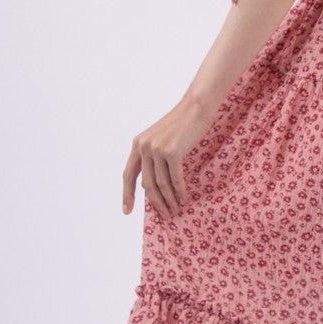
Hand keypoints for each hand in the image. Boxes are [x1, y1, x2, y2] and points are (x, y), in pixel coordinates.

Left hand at [122, 95, 213, 218]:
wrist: (196, 107)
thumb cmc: (182, 125)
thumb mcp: (161, 139)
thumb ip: (152, 157)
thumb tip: (149, 186)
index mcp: (137, 144)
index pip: (128, 175)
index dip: (127, 194)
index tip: (127, 211)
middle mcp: (144, 146)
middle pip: (147, 184)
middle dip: (156, 203)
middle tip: (165, 215)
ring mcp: (157, 148)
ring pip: (161, 183)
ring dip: (169, 200)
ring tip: (175, 210)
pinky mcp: (172, 151)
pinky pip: (175, 178)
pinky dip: (180, 191)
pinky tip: (184, 199)